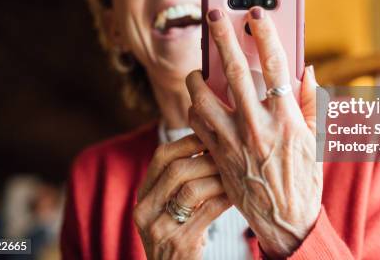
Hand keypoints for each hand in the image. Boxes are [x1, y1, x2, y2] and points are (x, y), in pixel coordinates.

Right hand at [133, 134, 230, 258]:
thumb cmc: (180, 237)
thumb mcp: (170, 208)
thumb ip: (180, 182)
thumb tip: (210, 142)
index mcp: (143, 196)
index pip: (162, 156)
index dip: (188, 142)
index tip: (211, 137)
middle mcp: (144, 211)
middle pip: (176, 170)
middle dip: (207, 160)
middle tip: (229, 157)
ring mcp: (159, 228)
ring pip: (192, 190)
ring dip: (218, 179)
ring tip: (235, 176)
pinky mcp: (179, 243)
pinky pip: (207, 211)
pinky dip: (225, 199)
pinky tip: (236, 197)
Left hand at [186, 6, 321, 257]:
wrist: (285, 221)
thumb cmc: (303, 177)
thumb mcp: (316, 138)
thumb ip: (309, 100)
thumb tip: (306, 68)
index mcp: (287, 119)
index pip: (277, 66)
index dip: (266, 33)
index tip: (257, 11)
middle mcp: (258, 127)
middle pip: (236, 71)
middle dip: (223, 36)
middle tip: (214, 12)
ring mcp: (233, 141)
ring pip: (203, 96)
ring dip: (199, 74)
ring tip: (202, 66)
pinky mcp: (216, 154)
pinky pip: (196, 120)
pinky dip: (195, 104)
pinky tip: (201, 98)